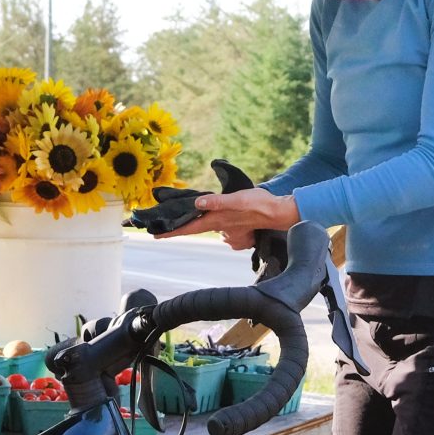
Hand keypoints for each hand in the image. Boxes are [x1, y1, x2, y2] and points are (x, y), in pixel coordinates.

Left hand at [164, 186, 298, 248]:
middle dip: (180, 228)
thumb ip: (218, 201)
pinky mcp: (236, 231)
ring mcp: (228, 231)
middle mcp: (220, 228)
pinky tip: (228, 217)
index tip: (155, 235)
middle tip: (165, 227)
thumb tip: (198, 203)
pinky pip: (223, 228)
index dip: (171, 232)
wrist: (278, 213)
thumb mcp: (238, 198)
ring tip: (199, 215)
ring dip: (204, 223)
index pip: (188, 228)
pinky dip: (220, 223)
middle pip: (194, 229)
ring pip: (210, 227)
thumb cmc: (258, 204)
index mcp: (216, 220)